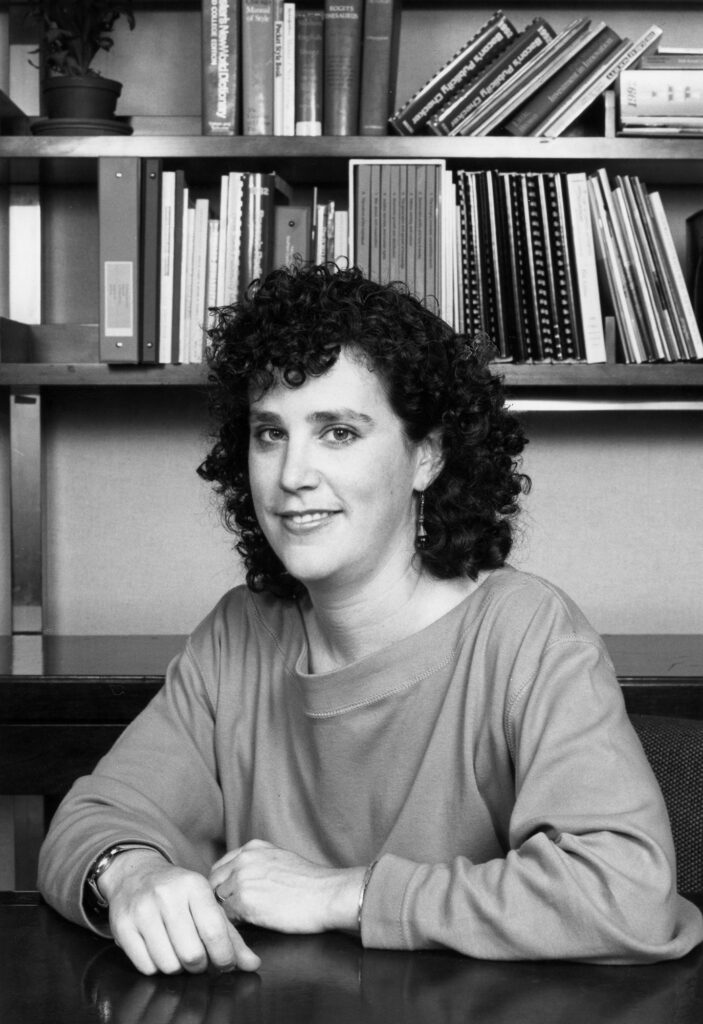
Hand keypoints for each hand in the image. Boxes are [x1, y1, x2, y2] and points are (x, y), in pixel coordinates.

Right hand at [98, 849, 260, 975]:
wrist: (136, 874)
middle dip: (199, 965)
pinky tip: (159, 950)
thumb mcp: (206, 903)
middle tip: (199, 959)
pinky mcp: (122, 924)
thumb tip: (252, 964)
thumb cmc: (178, 893)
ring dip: (177, 968)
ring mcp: (142, 909)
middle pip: (191, 954)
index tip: (224, 963)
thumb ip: (231, 935)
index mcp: (194, 885)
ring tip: (178, 952)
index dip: (223, 956)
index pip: (214, 931)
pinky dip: (156, 967)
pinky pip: (146, 966)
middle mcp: (167, 894)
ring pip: (168, 964)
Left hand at [209, 840, 365, 934]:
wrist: (327, 894)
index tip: (229, 898)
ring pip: (218, 902)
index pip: (221, 867)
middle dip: (220, 900)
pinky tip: (248, 929)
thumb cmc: (311, 883)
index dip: (224, 885)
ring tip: (240, 924)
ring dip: (226, 914)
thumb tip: (246, 881)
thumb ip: (258, 864)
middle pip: (213, 883)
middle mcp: (243, 859)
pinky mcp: (244, 902)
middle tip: (231, 915)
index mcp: (252, 848)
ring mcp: (241, 879)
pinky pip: (227, 919)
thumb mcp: (281, 859)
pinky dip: (234, 927)